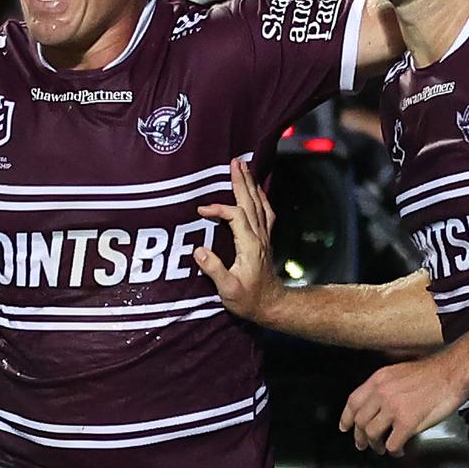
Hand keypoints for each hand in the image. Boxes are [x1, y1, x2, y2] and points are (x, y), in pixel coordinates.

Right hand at [194, 158, 280, 321]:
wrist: (271, 305)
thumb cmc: (248, 299)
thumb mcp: (228, 289)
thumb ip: (214, 269)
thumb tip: (198, 250)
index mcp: (249, 245)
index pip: (235, 216)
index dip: (218, 209)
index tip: (201, 210)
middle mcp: (259, 237)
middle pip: (250, 202)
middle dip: (242, 181)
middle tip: (235, 162)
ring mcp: (264, 237)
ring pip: (259, 204)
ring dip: (251, 185)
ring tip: (245, 167)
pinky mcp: (265, 240)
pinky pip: (264, 212)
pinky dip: (260, 197)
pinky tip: (257, 190)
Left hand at [339, 354, 467, 455]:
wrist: (452, 373)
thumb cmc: (432, 373)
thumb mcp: (398, 371)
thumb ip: (384, 386)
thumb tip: (375, 404)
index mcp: (379, 379)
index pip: (353, 401)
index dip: (346, 417)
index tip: (345, 427)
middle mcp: (382, 392)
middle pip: (360, 421)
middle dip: (360, 437)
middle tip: (362, 444)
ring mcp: (394, 408)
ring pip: (372, 434)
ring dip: (376, 445)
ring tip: (382, 448)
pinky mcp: (407, 422)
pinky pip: (392, 444)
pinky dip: (394, 451)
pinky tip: (399, 450)